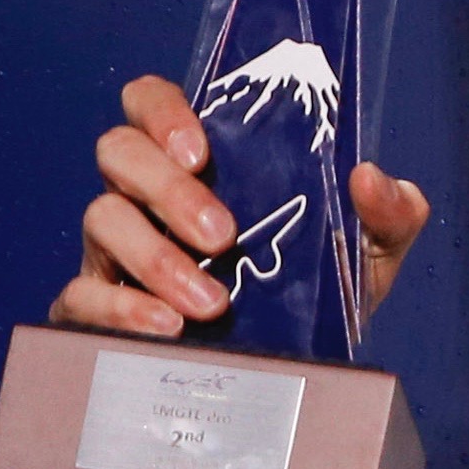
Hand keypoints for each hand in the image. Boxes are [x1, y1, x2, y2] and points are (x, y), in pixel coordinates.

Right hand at [48, 73, 430, 336]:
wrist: (307, 366)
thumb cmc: (323, 285)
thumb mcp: (370, 247)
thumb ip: (389, 210)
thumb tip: (369, 179)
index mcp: (201, 162)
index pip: (150, 102)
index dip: (162, 112)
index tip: (200, 151)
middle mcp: (146, 194)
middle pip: (119, 151)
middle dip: (167, 188)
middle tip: (224, 235)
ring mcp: (116, 249)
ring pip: (100, 218)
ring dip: (155, 257)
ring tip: (212, 303)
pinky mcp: (101, 306)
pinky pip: (80, 295)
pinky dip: (118, 308)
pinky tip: (165, 330)